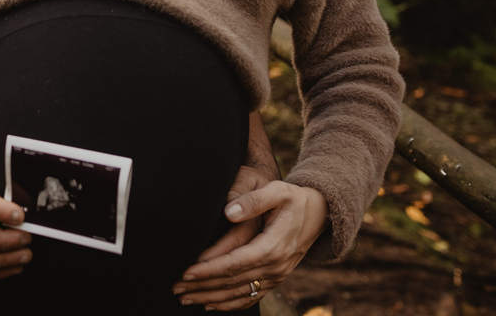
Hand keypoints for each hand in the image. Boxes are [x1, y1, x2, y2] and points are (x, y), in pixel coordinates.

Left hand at [172, 180, 327, 310]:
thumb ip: (253, 199)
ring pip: (239, 294)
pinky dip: (229, 304)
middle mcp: (275, 267)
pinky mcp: (275, 279)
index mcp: (272, 246)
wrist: (320, 213)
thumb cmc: (293, 199)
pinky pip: (251, 297)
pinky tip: (209, 303)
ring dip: (210, 297)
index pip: (234, 263)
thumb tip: (229, 211)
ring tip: (185, 297)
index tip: (186, 271)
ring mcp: (276, 276)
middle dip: (202, 286)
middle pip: (233, 282)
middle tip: (175, 287)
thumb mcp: (278, 191)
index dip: (208, 269)